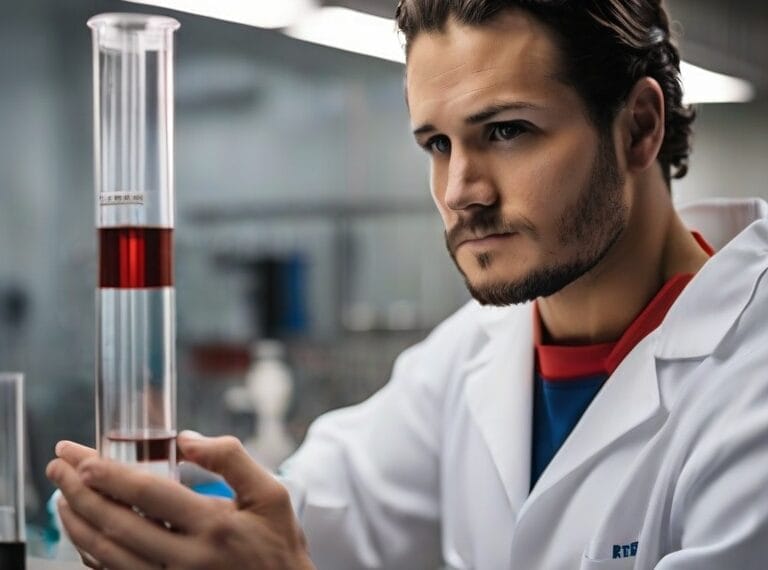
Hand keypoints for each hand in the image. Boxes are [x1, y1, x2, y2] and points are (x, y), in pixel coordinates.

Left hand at [46, 432, 314, 569]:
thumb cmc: (278, 545)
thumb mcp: (271, 493)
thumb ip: (231, 459)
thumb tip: (185, 439)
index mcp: (214, 526)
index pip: (148, 494)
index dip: (108, 474)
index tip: (81, 457)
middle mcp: (187, 559)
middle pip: (117, 526)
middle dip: (79, 493)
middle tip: (57, 468)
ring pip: (107, 557)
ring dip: (77, 525)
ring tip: (61, 498)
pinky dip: (93, 556)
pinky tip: (85, 534)